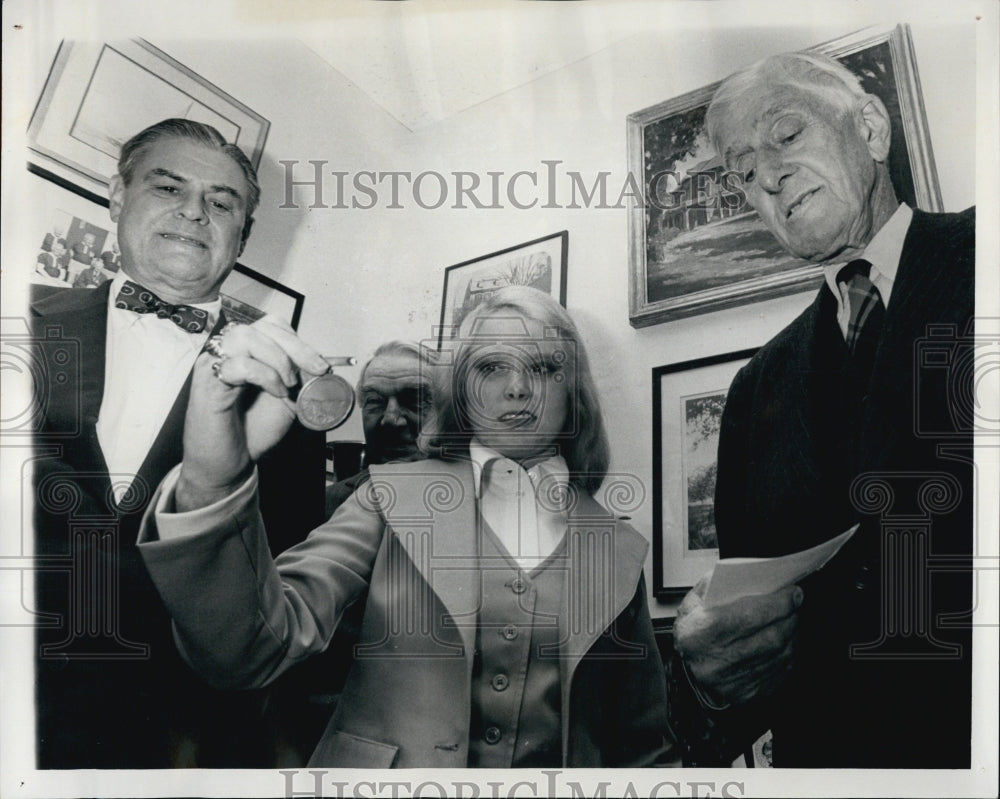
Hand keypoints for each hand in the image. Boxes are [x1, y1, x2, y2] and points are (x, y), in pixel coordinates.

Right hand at [176, 317, 329, 510]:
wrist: (231, 464)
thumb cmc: (254, 431)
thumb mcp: (289, 400)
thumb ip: (303, 380)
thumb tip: (325, 365)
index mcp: (248, 352)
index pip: (273, 326)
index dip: (299, 341)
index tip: (321, 365)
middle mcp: (229, 352)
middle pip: (262, 327)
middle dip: (297, 347)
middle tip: (316, 369)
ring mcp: (215, 364)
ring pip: (246, 336)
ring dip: (277, 358)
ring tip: (289, 384)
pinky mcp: (207, 382)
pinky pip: (237, 363)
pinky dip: (264, 375)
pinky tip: (275, 392)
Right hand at [673, 575, 802, 706]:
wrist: (685, 666)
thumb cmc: (692, 629)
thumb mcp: (694, 601)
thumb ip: (718, 584)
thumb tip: (754, 575)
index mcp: (699, 634)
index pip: (747, 617)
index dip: (776, 604)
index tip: (794, 593)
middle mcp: (714, 662)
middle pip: (769, 638)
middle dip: (790, 617)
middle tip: (796, 603)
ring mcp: (731, 682)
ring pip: (779, 655)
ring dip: (792, 634)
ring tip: (791, 618)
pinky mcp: (746, 694)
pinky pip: (779, 672)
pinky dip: (788, 653)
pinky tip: (786, 640)